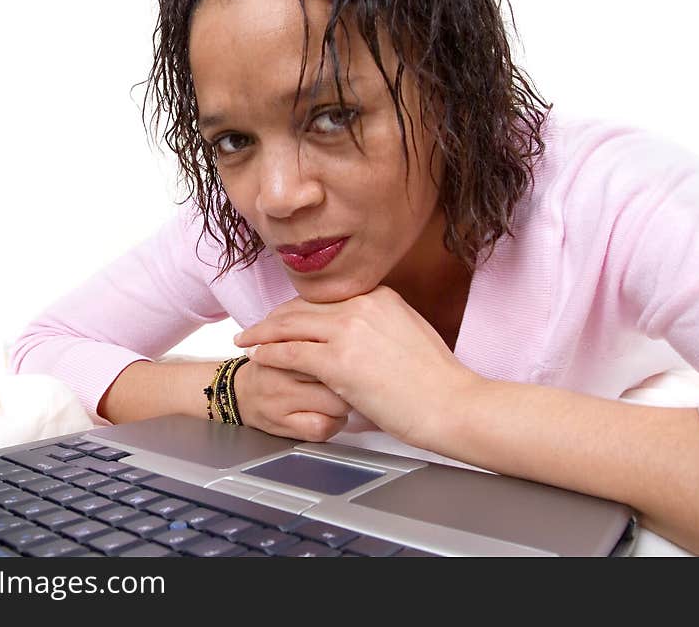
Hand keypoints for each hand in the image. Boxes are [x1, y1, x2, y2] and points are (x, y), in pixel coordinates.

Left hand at [234, 286, 483, 447]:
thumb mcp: (410, 333)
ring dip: (262, 334)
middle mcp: (361, 305)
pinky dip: (270, 354)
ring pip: (290, 326)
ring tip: (246, 341)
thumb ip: (382, 324)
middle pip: (302, 306)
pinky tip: (258, 357)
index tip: (283, 316)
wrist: (453, 403)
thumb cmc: (437, 380)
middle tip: (254, 328)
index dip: (298, 308)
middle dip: (273, 318)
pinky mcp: (338, 361)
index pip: (325, 297)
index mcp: (379, 296)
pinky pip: (292, 353)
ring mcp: (348, 331)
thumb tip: (364, 330)